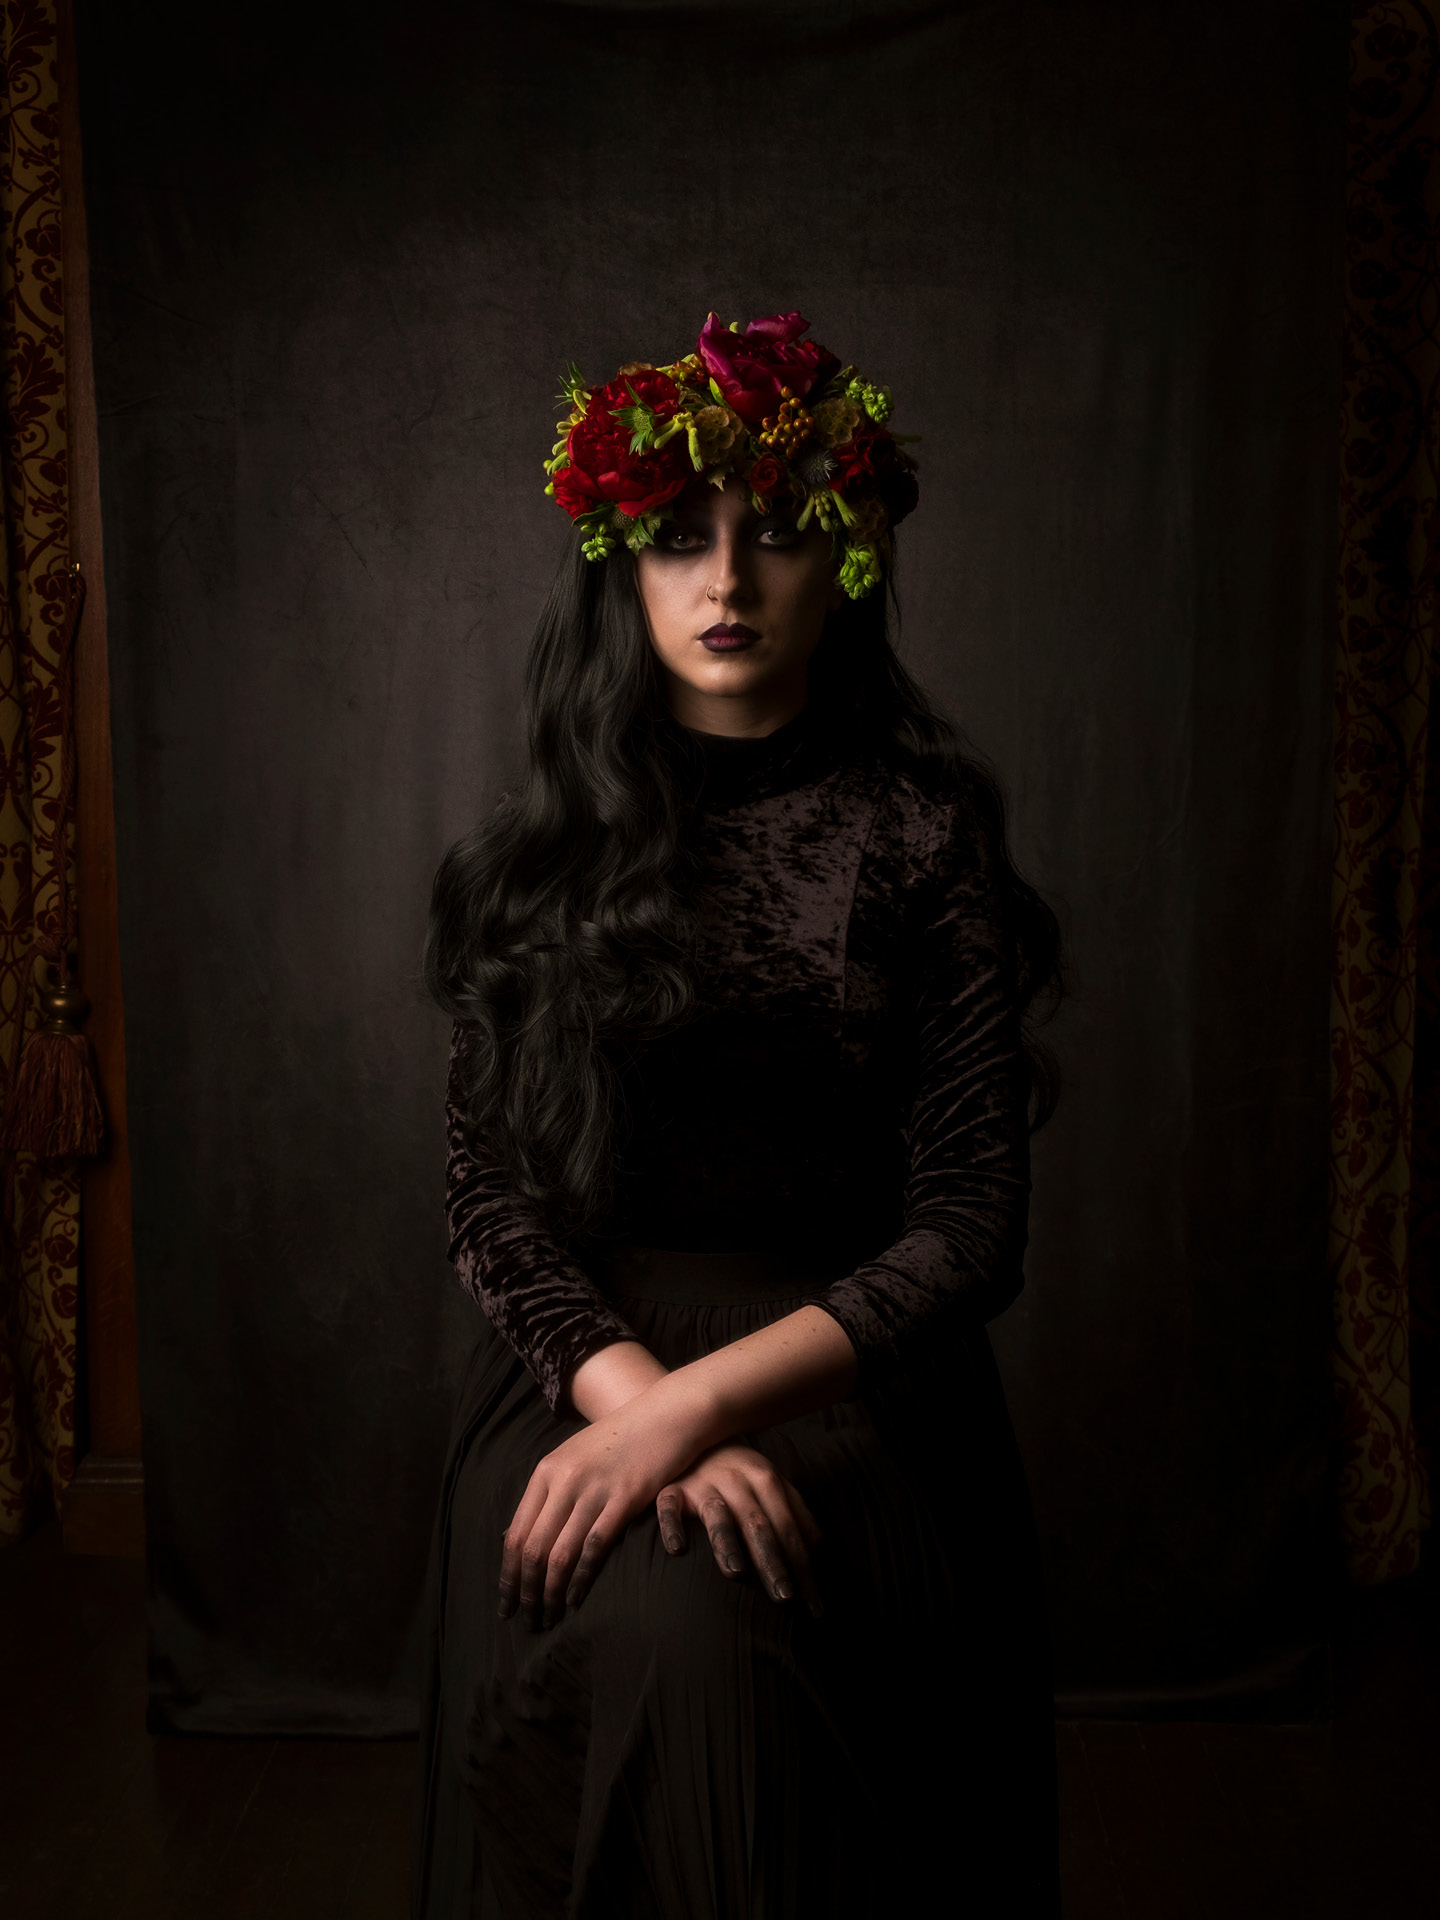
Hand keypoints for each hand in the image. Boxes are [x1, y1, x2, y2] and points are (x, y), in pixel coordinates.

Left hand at [498, 1387, 707, 1626]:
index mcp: (546, 1471)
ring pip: (558, 1553)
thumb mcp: (576, 1457)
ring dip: (549, 1592)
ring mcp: (593, 1489)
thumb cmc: (622, 1439)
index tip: (506, 1601)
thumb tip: (521, 1533)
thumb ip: (551, 1492)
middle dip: (524, 1591)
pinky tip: (575, 1598)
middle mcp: (563, 1480)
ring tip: (547, 1618)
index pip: (516, 1533)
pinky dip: (580, 1578)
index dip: (508, 1574)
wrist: (666, 1414)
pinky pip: (593, 1547)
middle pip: (532, 1548)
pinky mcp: (623, 1498)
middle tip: (525, 1621)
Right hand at [656, 1443, 823, 1616]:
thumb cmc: (739, 1468)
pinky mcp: (671, 1487)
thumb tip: (819, 1550)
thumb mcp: (771, 1481)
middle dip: (772, 1562)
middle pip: (758, 1525)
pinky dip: (672, 1526)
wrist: (695, 1427)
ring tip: (737, 1574)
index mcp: (767, 1480)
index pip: (789, 1529)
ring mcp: (703, 1483)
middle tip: (785, 1598)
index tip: (814, 1605)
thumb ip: (795, 1512)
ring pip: (717, 1514)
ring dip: (727, 1542)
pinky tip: (677, 1550)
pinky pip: (669, 1506)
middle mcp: (737, 1480)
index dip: (803, 1566)